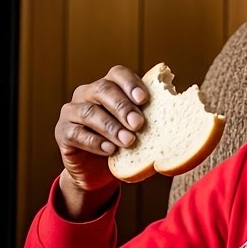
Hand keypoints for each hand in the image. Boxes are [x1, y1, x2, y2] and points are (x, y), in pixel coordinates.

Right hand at [54, 65, 149, 195]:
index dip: (131, 84)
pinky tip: (110, 150)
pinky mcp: (62, 132)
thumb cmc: (124, 147)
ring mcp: (72, 111)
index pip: (118, 74)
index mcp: (109, 86)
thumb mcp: (141, 132)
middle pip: (103, 90)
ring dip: (111, 127)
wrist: (98, 173)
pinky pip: (75, 133)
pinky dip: (94, 141)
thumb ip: (154, 120)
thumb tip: (183, 117)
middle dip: (123, 107)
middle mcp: (88, 93)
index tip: (144, 100)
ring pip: (89, 112)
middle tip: (139, 124)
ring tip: (128, 141)